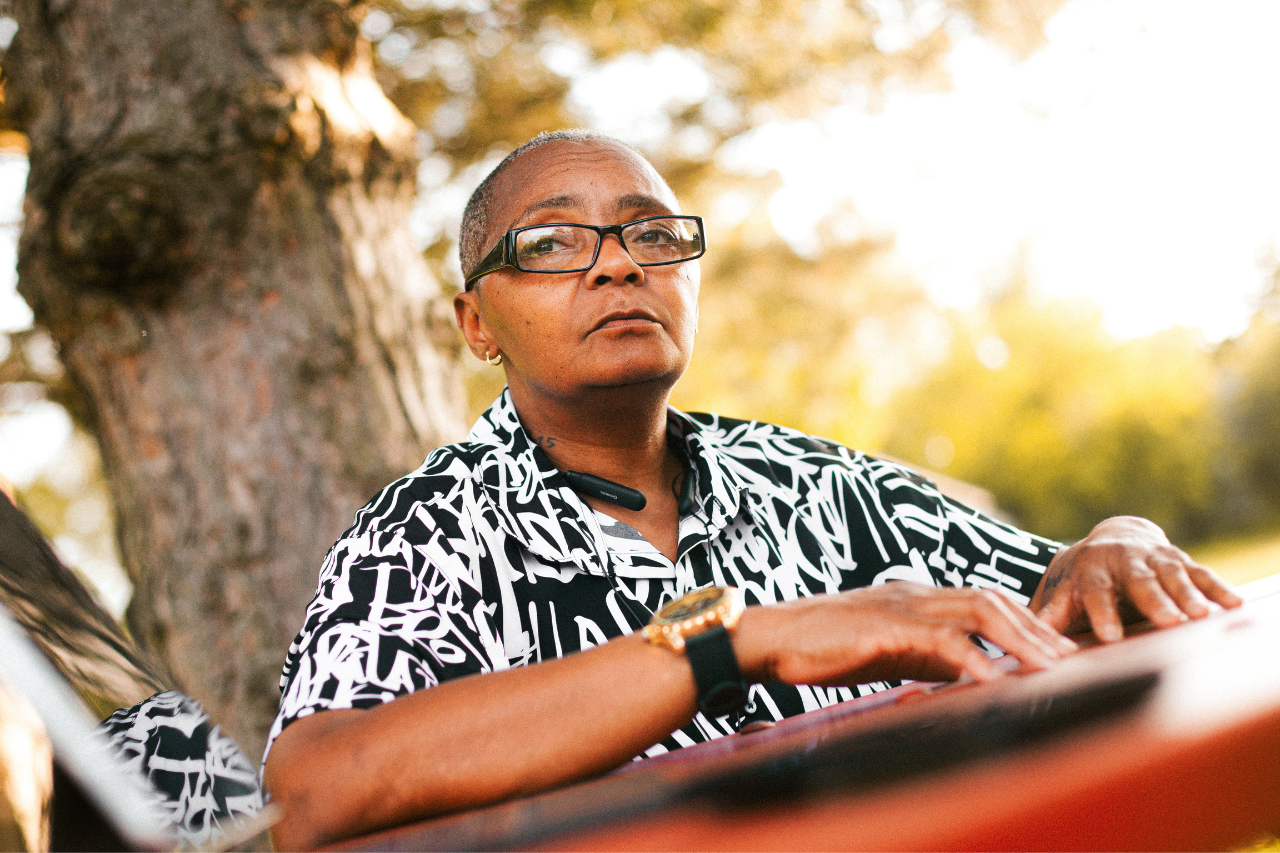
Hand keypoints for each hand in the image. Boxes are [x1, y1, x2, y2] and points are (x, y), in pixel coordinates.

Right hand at [735, 582, 1076, 686]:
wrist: (771, 637)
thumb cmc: (820, 647)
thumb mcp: (883, 651)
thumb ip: (923, 656)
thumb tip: (962, 674)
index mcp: (915, 599)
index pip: (981, 602)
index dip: (1022, 622)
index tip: (1053, 647)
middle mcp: (916, 595)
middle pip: (991, 601)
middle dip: (1034, 628)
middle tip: (1069, 656)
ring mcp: (903, 606)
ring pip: (978, 613)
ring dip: (1019, 640)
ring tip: (1048, 666)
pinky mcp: (888, 626)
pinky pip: (943, 642)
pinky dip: (974, 661)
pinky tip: (995, 681)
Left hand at [1029, 516, 1242, 641]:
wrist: (1114, 539)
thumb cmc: (1086, 577)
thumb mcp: (1066, 592)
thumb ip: (1052, 616)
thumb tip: (1024, 646)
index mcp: (1091, 568)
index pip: (1096, 591)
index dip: (1102, 613)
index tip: (1109, 636)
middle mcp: (1125, 559)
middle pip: (1140, 582)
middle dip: (1155, 602)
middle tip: (1169, 622)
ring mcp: (1155, 558)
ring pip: (1173, 575)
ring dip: (1188, 594)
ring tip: (1200, 615)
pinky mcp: (1180, 559)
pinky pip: (1201, 574)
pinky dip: (1216, 588)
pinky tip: (1233, 604)